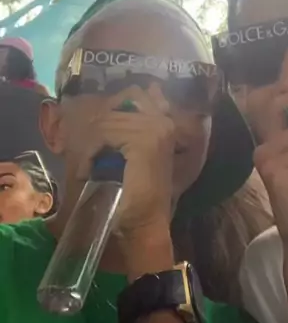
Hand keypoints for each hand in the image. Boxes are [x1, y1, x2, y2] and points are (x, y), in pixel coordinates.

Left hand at [84, 84, 174, 236]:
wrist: (143, 225)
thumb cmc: (133, 195)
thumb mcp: (125, 152)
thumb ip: (125, 123)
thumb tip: (120, 101)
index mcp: (162, 121)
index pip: (131, 96)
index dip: (105, 119)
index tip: (99, 148)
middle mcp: (163, 121)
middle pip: (114, 108)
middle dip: (95, 135)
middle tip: (90, 162)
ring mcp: (156, 128)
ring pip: (106, 121)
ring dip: (90, 146)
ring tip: (89, 169)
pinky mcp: (146, 139)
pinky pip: (104, 132)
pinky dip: (89, 152)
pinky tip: (89, 171)